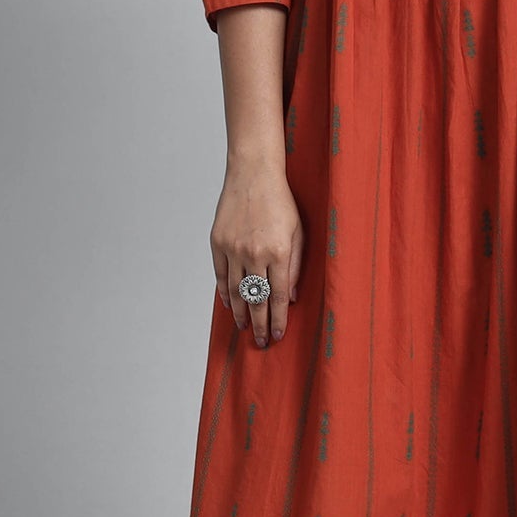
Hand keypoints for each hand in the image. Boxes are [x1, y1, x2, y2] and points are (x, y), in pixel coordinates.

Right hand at [211, 156, 302, 346]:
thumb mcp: (299, 232)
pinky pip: (220, 275)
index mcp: (278, 252)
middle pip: (257, 299)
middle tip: (262, 342)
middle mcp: (254, 253)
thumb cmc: (281, 201)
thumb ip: (296, 266)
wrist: (253, 174)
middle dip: (260, 324)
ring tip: (244, 328)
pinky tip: (230, 305)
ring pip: (236, 292)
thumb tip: (291, 297)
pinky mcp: (217, 242)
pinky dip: (224, 293)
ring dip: (240, 313)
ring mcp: (233, 248)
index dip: (279, 319)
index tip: (278, 335)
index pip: (279, 296)